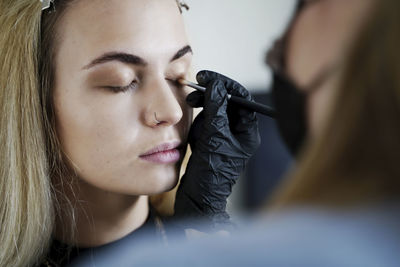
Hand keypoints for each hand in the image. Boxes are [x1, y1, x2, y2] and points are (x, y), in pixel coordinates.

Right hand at [174, 70, 260, 229]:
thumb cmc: (211, 171)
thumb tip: (216, 85)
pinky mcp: (213, 142)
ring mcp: (226, 137)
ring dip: (202, 116)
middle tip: (192, 94)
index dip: (223, 84)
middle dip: (209, 98)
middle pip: (226, 102)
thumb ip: (216, 108)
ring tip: (196, 131)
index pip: (240, 96)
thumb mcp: (214, 136)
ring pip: (213, 112)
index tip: (205, 77)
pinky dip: (198, 127)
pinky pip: (205, 124)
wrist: (199, 197)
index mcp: (247, 130)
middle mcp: (239, 132)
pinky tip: (194, 140)